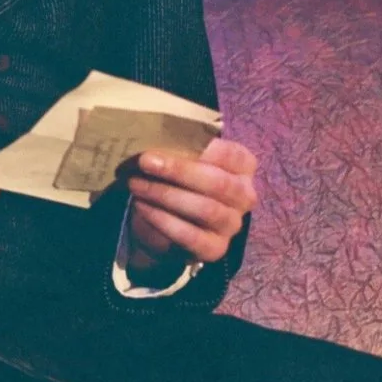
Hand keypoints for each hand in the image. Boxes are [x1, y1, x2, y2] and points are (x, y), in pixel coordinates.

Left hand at [125, 136, 257, 273]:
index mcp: (243, 166)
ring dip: (165, 195)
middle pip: (218, 183)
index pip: (230, 154)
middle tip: (144, 161)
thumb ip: (178, 146)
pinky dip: (163, 220)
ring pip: (205, 209)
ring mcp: (232, 225)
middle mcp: (245, 196)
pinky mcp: (216, 249)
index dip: (200, 147)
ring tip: (136, 184)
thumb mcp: (179, 158)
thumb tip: (155, 132)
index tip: (170, 141)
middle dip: (178, 171)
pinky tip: (141, 207)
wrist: (164, 222)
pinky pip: (191, 236)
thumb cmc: (175, 179)